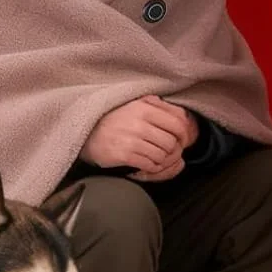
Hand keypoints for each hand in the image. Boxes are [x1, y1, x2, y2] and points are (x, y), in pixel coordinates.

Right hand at [80, 96, 195, 174]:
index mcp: (144, 107)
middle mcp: (139, 122)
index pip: (178, 122)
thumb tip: (182, 114)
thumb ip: (157, 104)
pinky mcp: (124, 155)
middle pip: (172, 141)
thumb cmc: (115, 119)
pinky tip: (145, 163)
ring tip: (154, 157)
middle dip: (173, 149)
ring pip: (162, 155)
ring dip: (161, 159)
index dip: (185, 134)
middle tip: (167, 151)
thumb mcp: (135, 104)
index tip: (183, 140)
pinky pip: (149, 165)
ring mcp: (131, 139)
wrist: (87, 134)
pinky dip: (151, 167)